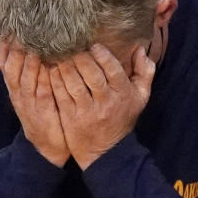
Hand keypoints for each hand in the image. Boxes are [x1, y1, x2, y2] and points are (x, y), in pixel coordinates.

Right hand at [0, 40, 69, 166]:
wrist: (47, 146)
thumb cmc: (43, 113)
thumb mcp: (32, 91)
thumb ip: (31, 70)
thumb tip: (33, 45)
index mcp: (15, 85)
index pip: (4, 61)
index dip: (4, 43)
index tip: (8, 25)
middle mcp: (18, 91)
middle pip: (11, 65)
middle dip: (14, 47)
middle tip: (19, 28)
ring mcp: (28, 101)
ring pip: (23, 77)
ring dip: (27, 60)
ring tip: (32, 43)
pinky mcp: (42, 109)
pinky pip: (40, 90)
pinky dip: (42, 76)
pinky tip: (47, 64)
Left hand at [50, 43, 154, 169]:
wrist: (105, 152)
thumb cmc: (123, 119)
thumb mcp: (140, 97)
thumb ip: (145, 72)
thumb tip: (140, 49)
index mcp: (123, 94)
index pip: (113, 70)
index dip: (103, 55)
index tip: (94, 45)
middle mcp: (105, 102)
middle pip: (92, 75)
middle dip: (81, 57)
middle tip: (72, 45)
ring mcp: (86, 111)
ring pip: (73, 83)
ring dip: (65, 66)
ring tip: (60, 54)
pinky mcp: (70, 118)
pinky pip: (61, 95)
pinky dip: (55, 80)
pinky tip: (52, 69)